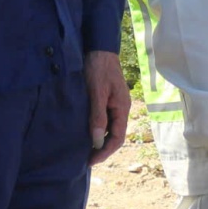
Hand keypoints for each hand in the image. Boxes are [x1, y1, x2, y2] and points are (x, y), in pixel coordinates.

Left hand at [86, 49, 131, 165]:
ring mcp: (114, 103)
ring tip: (85, 150)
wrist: (99, 47)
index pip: (118, 137)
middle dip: (102, 149)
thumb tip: (97, 140)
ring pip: (110, 128)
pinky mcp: (107, 99)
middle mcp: (121, 108)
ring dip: (100, 140)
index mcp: (122, 108)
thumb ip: (98, 116)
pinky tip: (86, 132)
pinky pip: (104, 119)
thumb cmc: (98, 68)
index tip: (91, 161)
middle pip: (115, 135)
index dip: (105, 152)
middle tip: (86, 160)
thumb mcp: (97, 92)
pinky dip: (97, 129)